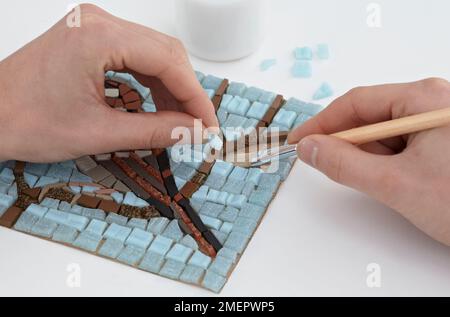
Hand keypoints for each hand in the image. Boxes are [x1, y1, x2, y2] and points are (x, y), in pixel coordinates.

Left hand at [0, 4, 216, 162]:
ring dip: (171, 87)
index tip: (208, 126)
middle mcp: (98, 21)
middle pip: (165, 52)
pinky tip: (158, 104)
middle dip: (186, 91)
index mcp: (98, 36)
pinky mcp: (90, 37)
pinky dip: (151, 80)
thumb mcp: (98, 133)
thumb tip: (194, 133)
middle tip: (197, 126)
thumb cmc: (26, 122)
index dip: (195, 97)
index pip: (168, 61)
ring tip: (179, 120)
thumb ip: (154, 131)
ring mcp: (93, 26)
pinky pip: (135, 55)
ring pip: (153, 52)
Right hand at [288, 78, 449, 245]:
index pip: (356, 103)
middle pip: (370, 117)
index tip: (299, 142)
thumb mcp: (396, 184)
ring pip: (385, 134)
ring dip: (369, 158)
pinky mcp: (442, 140)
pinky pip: (401, 145)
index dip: (322, 123)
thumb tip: (310, 148)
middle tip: (328, 166)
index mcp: (424, 100)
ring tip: (383, 183)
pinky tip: (396, 182)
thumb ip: (345, 164)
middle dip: (347, 144)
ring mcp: (438, 122)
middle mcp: (432, 104)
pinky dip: (387, 163)